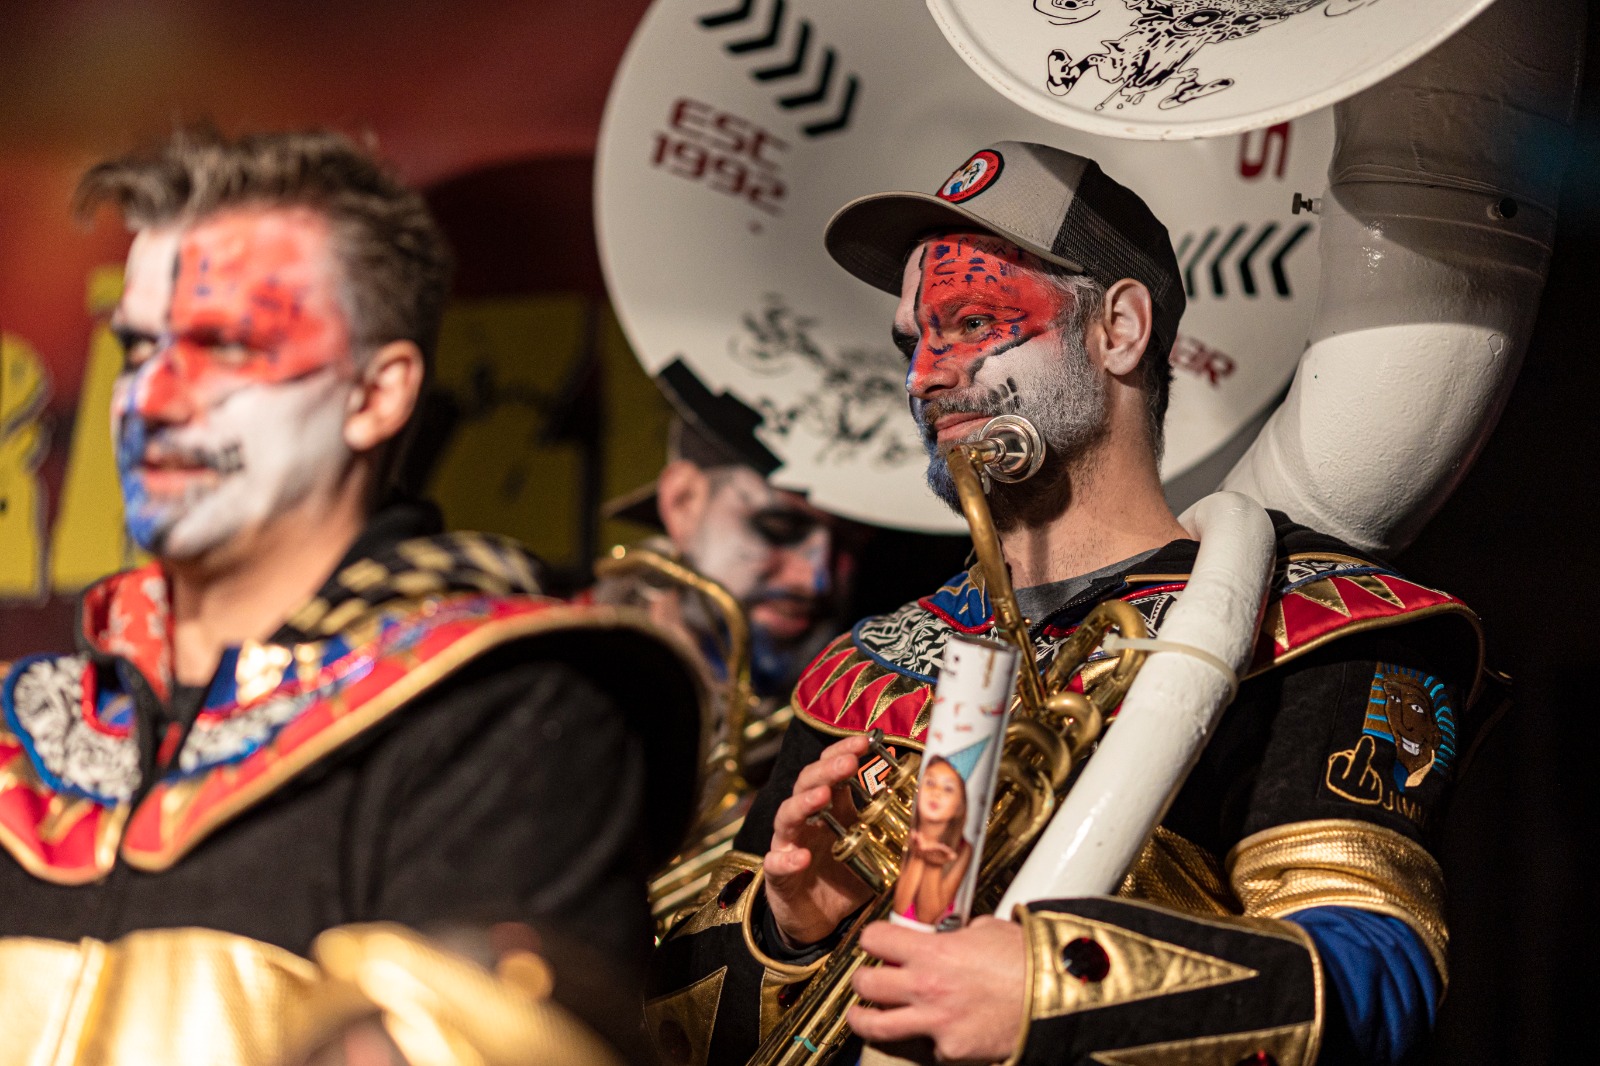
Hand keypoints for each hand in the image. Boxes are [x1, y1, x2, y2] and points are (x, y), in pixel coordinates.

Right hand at [765, 734, 875, 945]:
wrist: (814, 920)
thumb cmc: (842, 879)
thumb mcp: (873, 854)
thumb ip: (895, 836)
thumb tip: (933, 821)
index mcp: (830, 810)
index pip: (831, 770)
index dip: (844, 752)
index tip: (865, 741)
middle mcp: (806, 821)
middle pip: (808, 783)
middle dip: (828, 769)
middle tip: (849, 762)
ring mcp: (788, 845)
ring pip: (787, 815)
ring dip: (805, 802)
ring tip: (823, 796)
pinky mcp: (778, 875)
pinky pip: (776, 863)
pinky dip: (786, 859)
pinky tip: (800, 857)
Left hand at [848, 917, 1025, 1063]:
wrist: (1054, 997)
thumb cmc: (1027, 961)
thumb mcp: (986, 930)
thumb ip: (958, 934)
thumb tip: (953, 935)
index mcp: (931, 951)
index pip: (875, 939)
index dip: (872, 938)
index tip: (874, 942)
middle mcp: (925, 986)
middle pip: (865, 984)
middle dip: (862, 980)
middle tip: (865, 980)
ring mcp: (935, 1022)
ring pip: (876, 1025)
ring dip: (864, 1018)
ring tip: (861, 1015)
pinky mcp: (950, 1050)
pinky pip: (928, 1046)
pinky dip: (931, 1039)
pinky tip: (940, 1030)